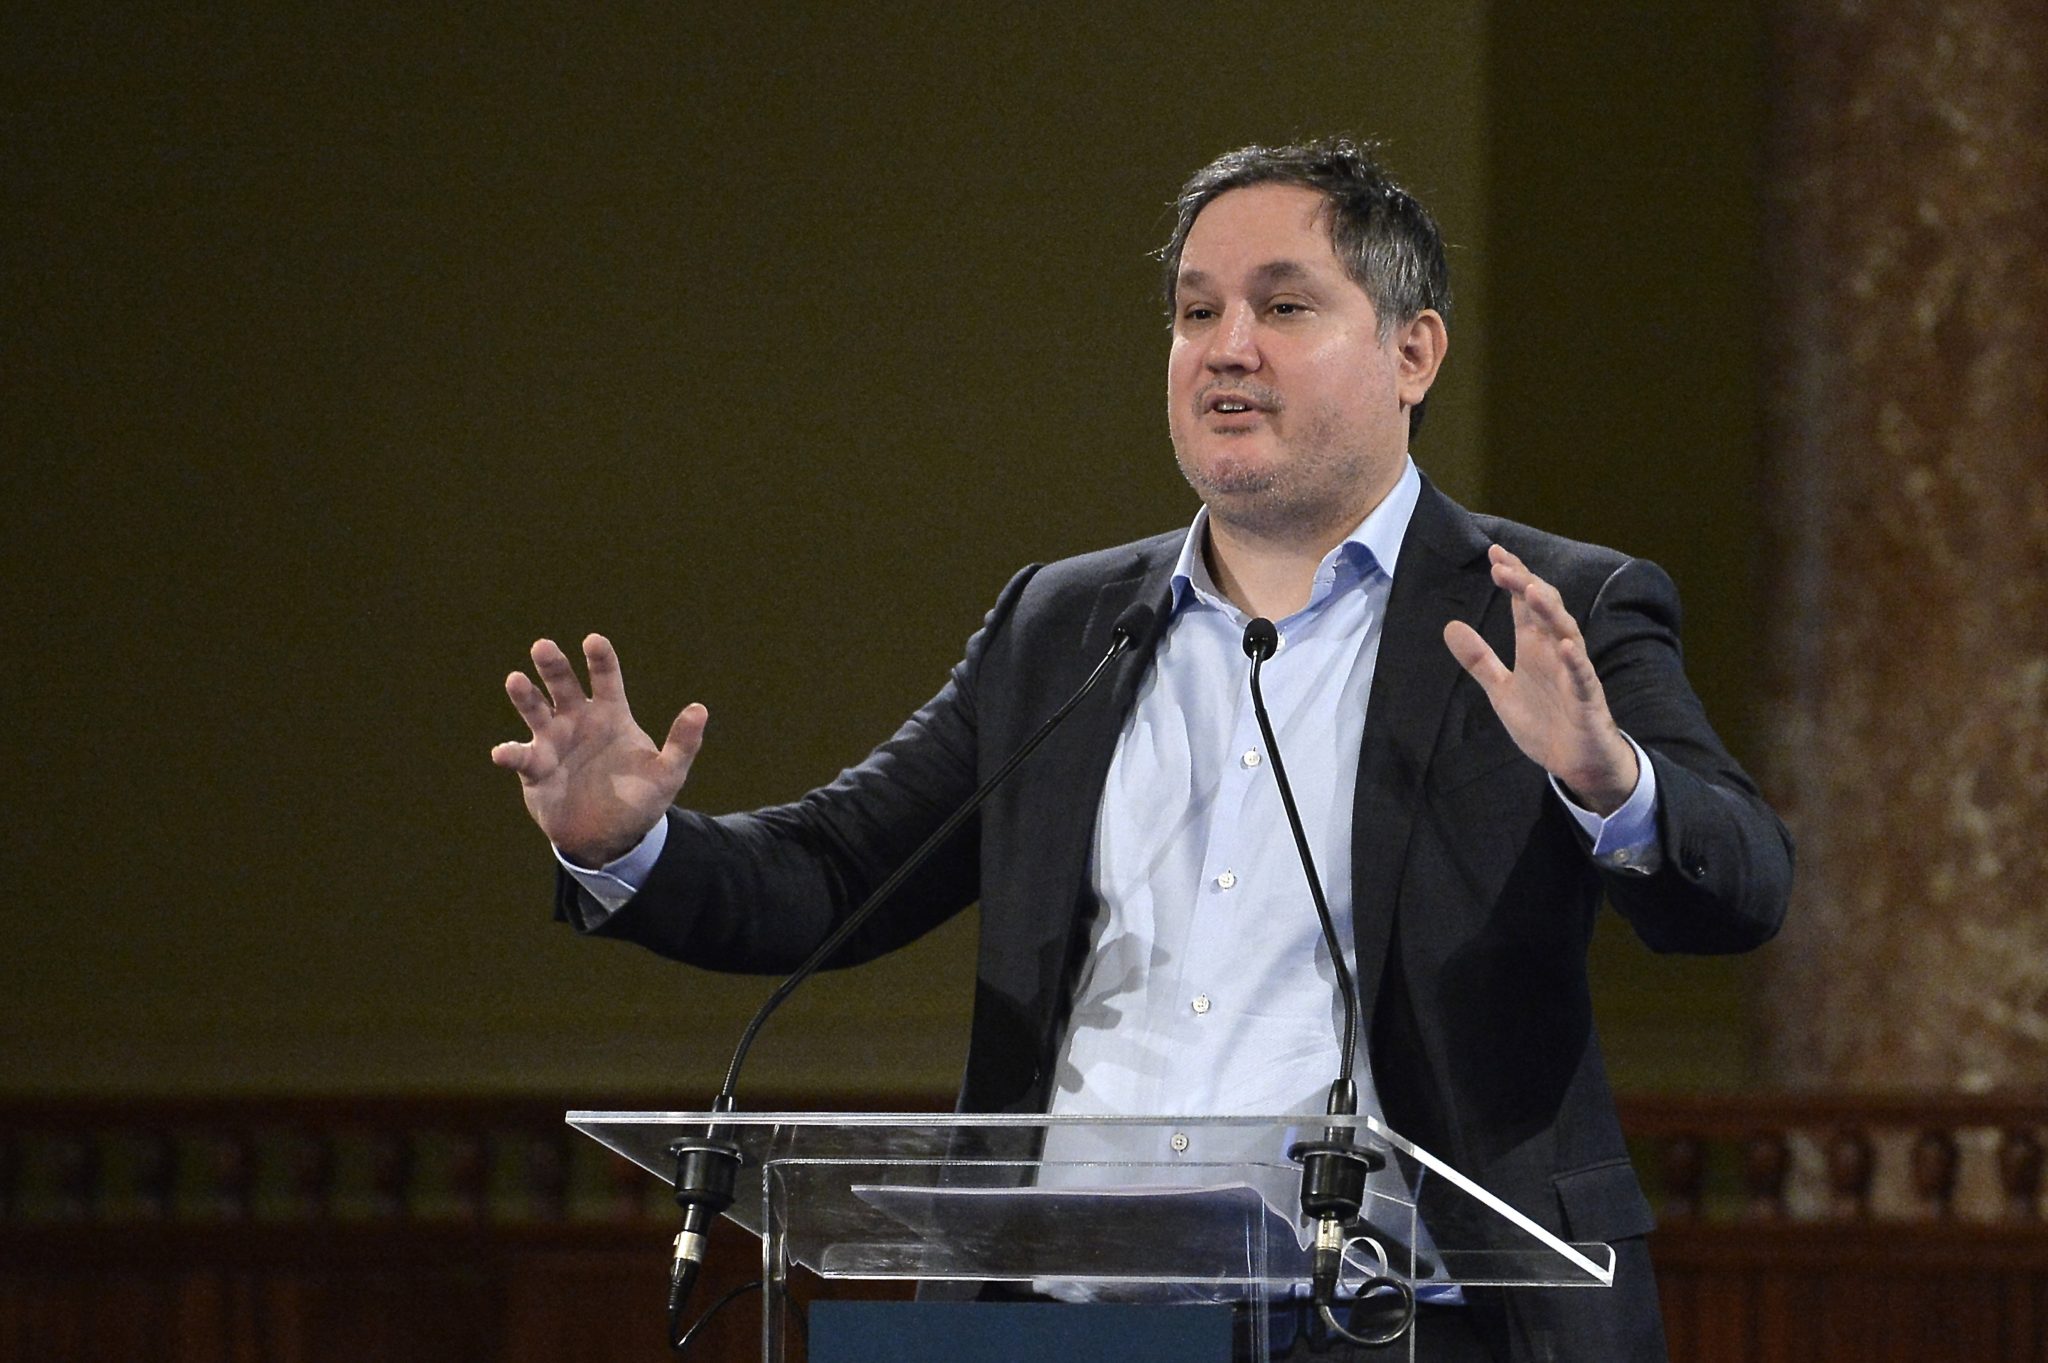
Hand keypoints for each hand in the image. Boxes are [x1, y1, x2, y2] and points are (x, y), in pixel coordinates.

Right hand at [490, 634, 707, 865]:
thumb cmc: (640, 799)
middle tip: (543, 646)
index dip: (600, 659)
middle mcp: (579, 721)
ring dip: (525, 696)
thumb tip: (700, 709)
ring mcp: (554, 742)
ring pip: (536, 711)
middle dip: (554, 666)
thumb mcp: (668, 773)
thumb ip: (683, 743)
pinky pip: (521, 757)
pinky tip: (502, 753)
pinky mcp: (536, 768)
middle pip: (564, 685)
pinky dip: (510, 754)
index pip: (606, 678)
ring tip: (515, 679)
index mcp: (612, 715)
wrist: (611, 836)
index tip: (594, 641)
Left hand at [1442, 545, 1638, 814]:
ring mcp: (1574, 673)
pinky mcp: (1587, 699)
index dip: (1512, 578)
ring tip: (1531, 590)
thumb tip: (1449, 626)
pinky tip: (1566, 645)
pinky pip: (1583, 676)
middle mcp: (1556, 652)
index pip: (1523, 604)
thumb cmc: (1544, 721)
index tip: (1494, 554)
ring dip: (1550, 611)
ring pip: (1566, 632)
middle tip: (1503, 564)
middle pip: (1543, 609)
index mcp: (1535, 648)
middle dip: (1525, 584)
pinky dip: (1575, 661)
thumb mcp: (1501, 690)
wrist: (1575, 762)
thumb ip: (1479, 660)